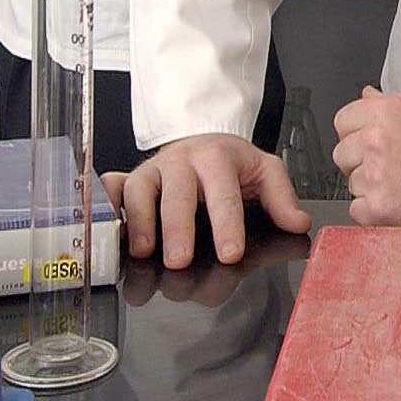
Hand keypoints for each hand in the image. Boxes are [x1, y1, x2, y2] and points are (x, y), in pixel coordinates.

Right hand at [100, 132, 310, 268]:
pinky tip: (103, 222)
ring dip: (139, 220)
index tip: (231, 253)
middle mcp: (183, 160)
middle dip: (178, 227)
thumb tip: (298, 224)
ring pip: (141, 189)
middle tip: (180, 260)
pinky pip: (113, 187)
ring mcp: (154, 168)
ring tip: (142, 250)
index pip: (225, 194)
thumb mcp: (264, 171)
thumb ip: (281, 198)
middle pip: (178, 193)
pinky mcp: (131, 177)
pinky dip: (105, 202)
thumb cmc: (231, 164)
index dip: (228, 225)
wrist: (202, 140)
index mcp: (219, 158)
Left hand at [331, 86, 400, 226]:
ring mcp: (376, 176)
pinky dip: (374, 211)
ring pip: (352, 183)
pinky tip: (400, 202)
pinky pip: (358, 210)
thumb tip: (367, 96)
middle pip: (342, 154)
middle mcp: (376, 141)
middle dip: (360, 160)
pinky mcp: (380, 208)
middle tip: (388, 167)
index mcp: (387, 112)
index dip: (355, 132)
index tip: (366, 142)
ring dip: (370, 186)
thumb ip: (394, 100)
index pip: (343, 121)